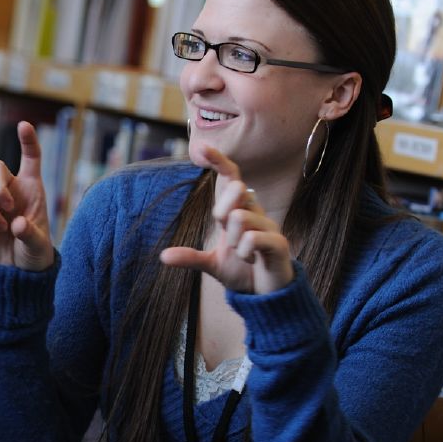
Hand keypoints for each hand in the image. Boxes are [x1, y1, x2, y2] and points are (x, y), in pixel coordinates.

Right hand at [0, 121, 53, 270]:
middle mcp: (9, 189)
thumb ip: (31, 235)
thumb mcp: (39, 247)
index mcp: (31, 188)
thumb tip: (17, 224)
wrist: (15, 272)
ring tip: (1, 229)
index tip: (24, 125)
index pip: (31, 157)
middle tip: (6, 205)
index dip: (27, 140)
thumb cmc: (34, 253)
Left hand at [159, 144, 293, 293]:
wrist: (268, 294)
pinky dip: (244, 253)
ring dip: (234, 243)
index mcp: (239, 211)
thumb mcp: (212, 264)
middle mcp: (256, 212)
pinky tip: (251, 260)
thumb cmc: (243, 271)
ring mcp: (269, 226)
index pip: (231, 178)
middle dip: (223, 214)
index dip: (219, 161)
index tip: (202, 147)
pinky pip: (252, 238)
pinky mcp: (279, 243)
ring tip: (243, 255)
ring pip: (240, 218)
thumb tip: (163, 257)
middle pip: (235, 190)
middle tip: (229, 239)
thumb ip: (190, 257)